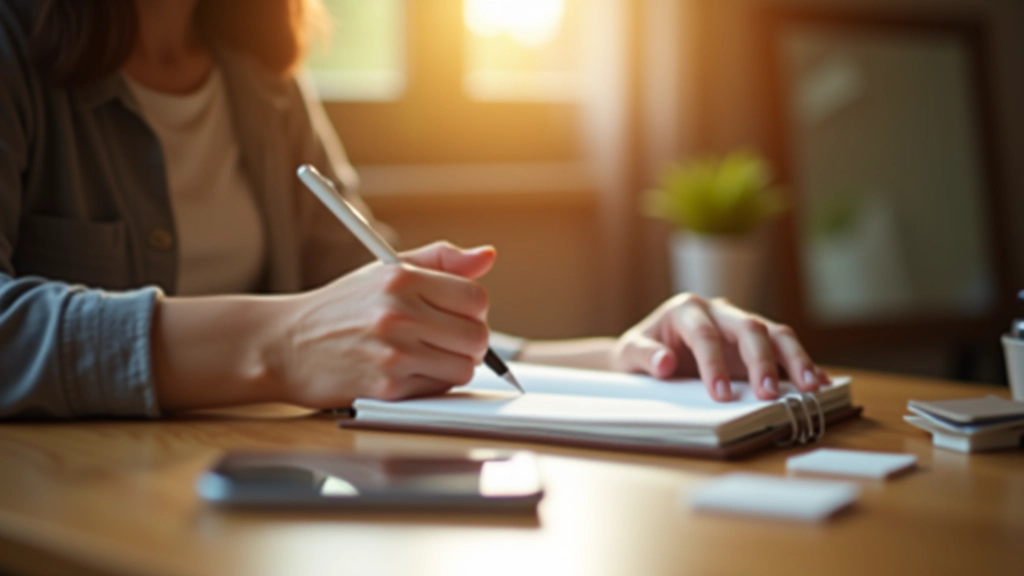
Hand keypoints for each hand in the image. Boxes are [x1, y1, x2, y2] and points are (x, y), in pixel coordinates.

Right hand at [269, 242, 494, 407]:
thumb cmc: (340, 308)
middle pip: (477, 336)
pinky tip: (405, 372)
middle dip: (468, 341)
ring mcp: (393, 353)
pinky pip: (438, 390)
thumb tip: (488, 256)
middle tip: (444, 339)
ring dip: (451, 365)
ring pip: (463, 367)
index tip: (457, 314)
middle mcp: (399, 314)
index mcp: (402, 279)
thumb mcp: (385, 269)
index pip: (476, 298)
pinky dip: (429, 384)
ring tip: (423, 356)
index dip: (472, 310)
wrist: (284, 345)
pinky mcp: (386, 389)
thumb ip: (441, 260)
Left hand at [610, 294, 828, 401]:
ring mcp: (740, 324)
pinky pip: (784, 348)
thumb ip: (643, 355)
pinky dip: (802, 365)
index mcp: (686, 309)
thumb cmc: (640, 351)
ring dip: (794, 359)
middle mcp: (719, 310)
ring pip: (774, 333)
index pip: (705, 335)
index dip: (713, 364)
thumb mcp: (629, 354)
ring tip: (810, 388)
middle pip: (749, 327)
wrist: (647, 351)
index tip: (719, 395)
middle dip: (761, 361)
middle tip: (767, 394)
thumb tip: (664, 363)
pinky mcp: (756, 342)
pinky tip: (820, 383)